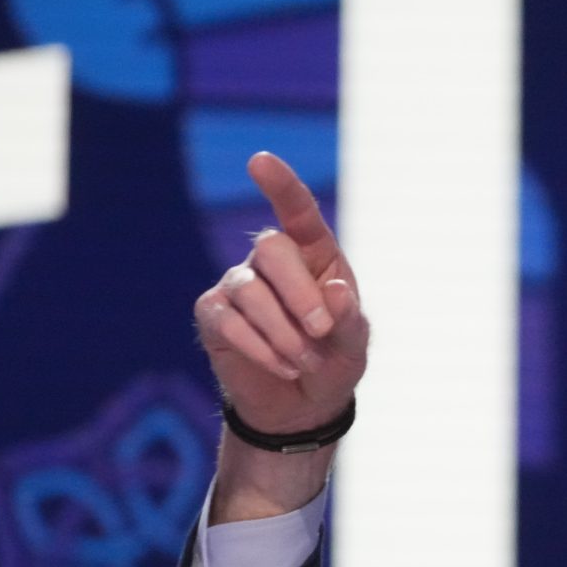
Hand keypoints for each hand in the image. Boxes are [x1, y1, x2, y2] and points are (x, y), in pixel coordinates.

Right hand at [195, 152, 368, 440]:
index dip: (281, 185)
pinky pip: (229, 322)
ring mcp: (238, 285)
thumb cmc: (333, 361)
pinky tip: (283, 366)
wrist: (302, 406)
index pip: (297, 211)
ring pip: (250, 292)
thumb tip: (334, 291)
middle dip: (300, 293)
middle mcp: (271, 261)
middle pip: (271, 248)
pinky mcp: (213, 315)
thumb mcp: (354, 344)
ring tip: (305, 362)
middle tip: (322, 332)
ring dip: (283, 333)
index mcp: (314, 254)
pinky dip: (260, 348)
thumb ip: (350, 318)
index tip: (260, 160)